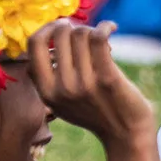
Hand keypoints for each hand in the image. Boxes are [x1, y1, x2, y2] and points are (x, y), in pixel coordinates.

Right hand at [27, 20, 155, 146]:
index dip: (47, 28)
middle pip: (61, 33)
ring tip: (101, 40)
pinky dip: (106, 27)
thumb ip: (45, 77)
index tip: (61, 26)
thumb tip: (44, 38)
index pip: (34, 44)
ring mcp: (83, 84)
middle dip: (75, 27)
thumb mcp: (60, 102)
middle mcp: (61, 88)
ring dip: (93, 30)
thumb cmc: (95, 112)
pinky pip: (99, 38)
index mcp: (46, 91)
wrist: (126, 134)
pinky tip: (112, 28)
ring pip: (81, 33)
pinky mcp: (107, 79)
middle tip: (87, 34)